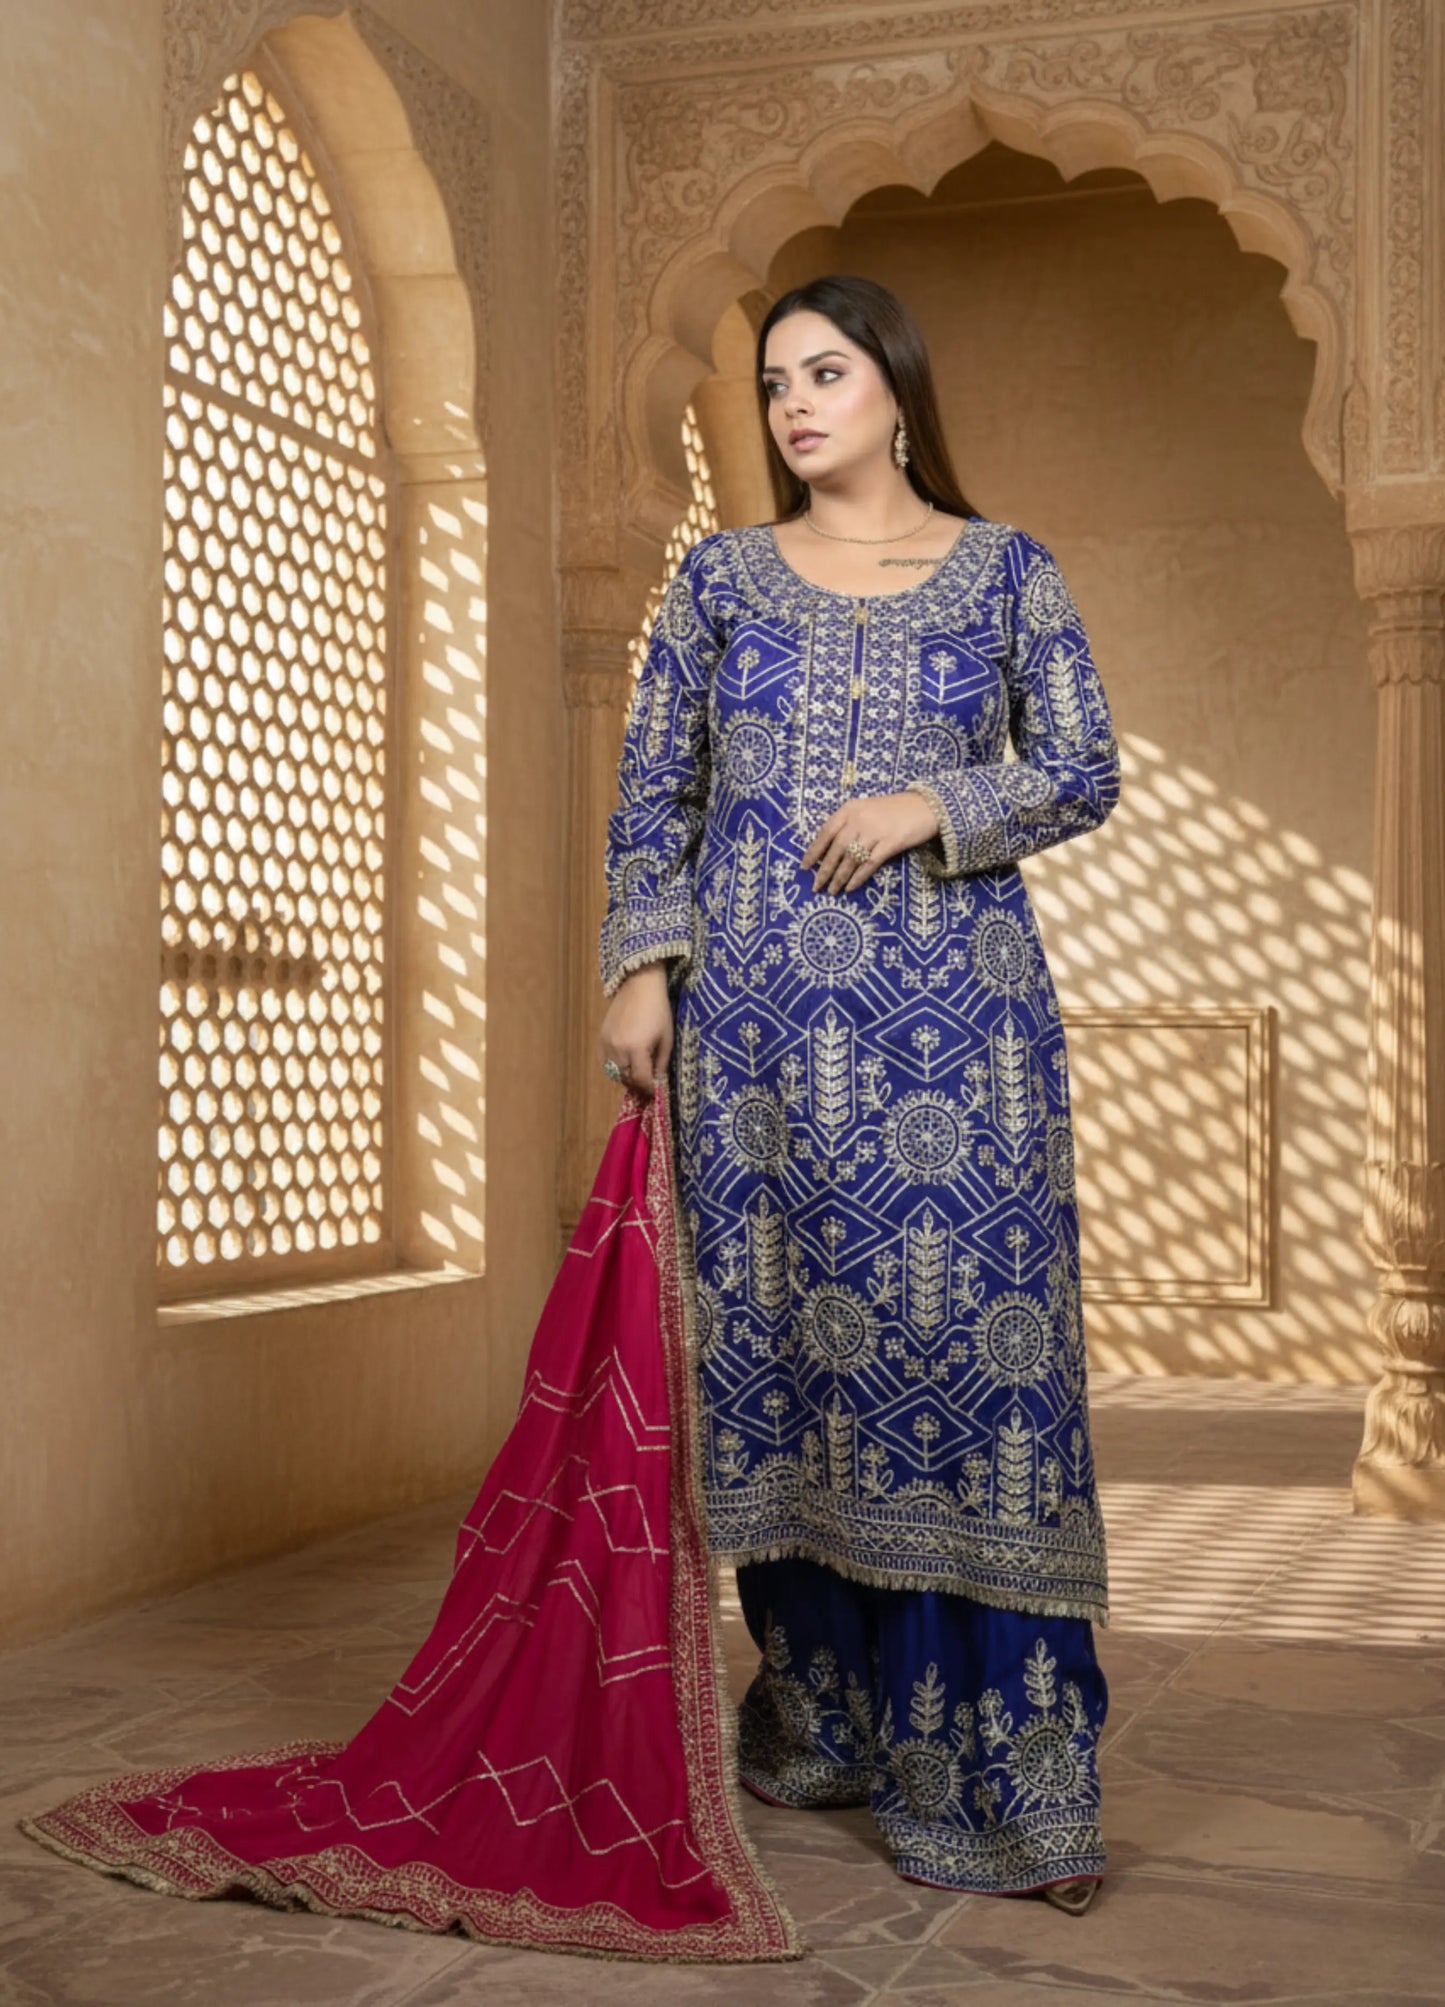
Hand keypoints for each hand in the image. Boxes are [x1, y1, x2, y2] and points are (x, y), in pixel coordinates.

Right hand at [599, 962, 672, 1098]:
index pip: (640, 1080)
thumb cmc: (659, 1011)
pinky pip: (607, 1061)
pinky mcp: (601, 1037)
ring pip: (614, 1072)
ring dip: (627, 1076)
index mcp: (636, 1049)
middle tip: (649, 1084)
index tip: (656, 1092)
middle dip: (638, 1084)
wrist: (639, 985)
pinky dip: (617, 1065)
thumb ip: (661, 1064)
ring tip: (639, 1071)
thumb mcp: (666, 1039)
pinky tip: (627, 1059)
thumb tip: (658, 1082)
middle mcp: (617, 1049)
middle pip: (626, 1079)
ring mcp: (606, 1043)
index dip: (649, 1089)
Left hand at [801, 790, 939, 894]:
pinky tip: (850, 887)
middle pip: (836, 849)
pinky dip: (858, 877)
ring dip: (839, 878)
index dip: (813, 851)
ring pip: (851, 859)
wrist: (926, 806)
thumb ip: (849, 825)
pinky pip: (869, 864)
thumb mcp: (866, 810)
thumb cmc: (894, 809)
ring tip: (832, 891)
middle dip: (824, 870)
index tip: (804, 866)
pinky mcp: (890, 843)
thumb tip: (830, 851)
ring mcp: (875, 831)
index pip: (825, 832)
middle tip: (816, 886)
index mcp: (849, 809)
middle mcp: (859, 819)